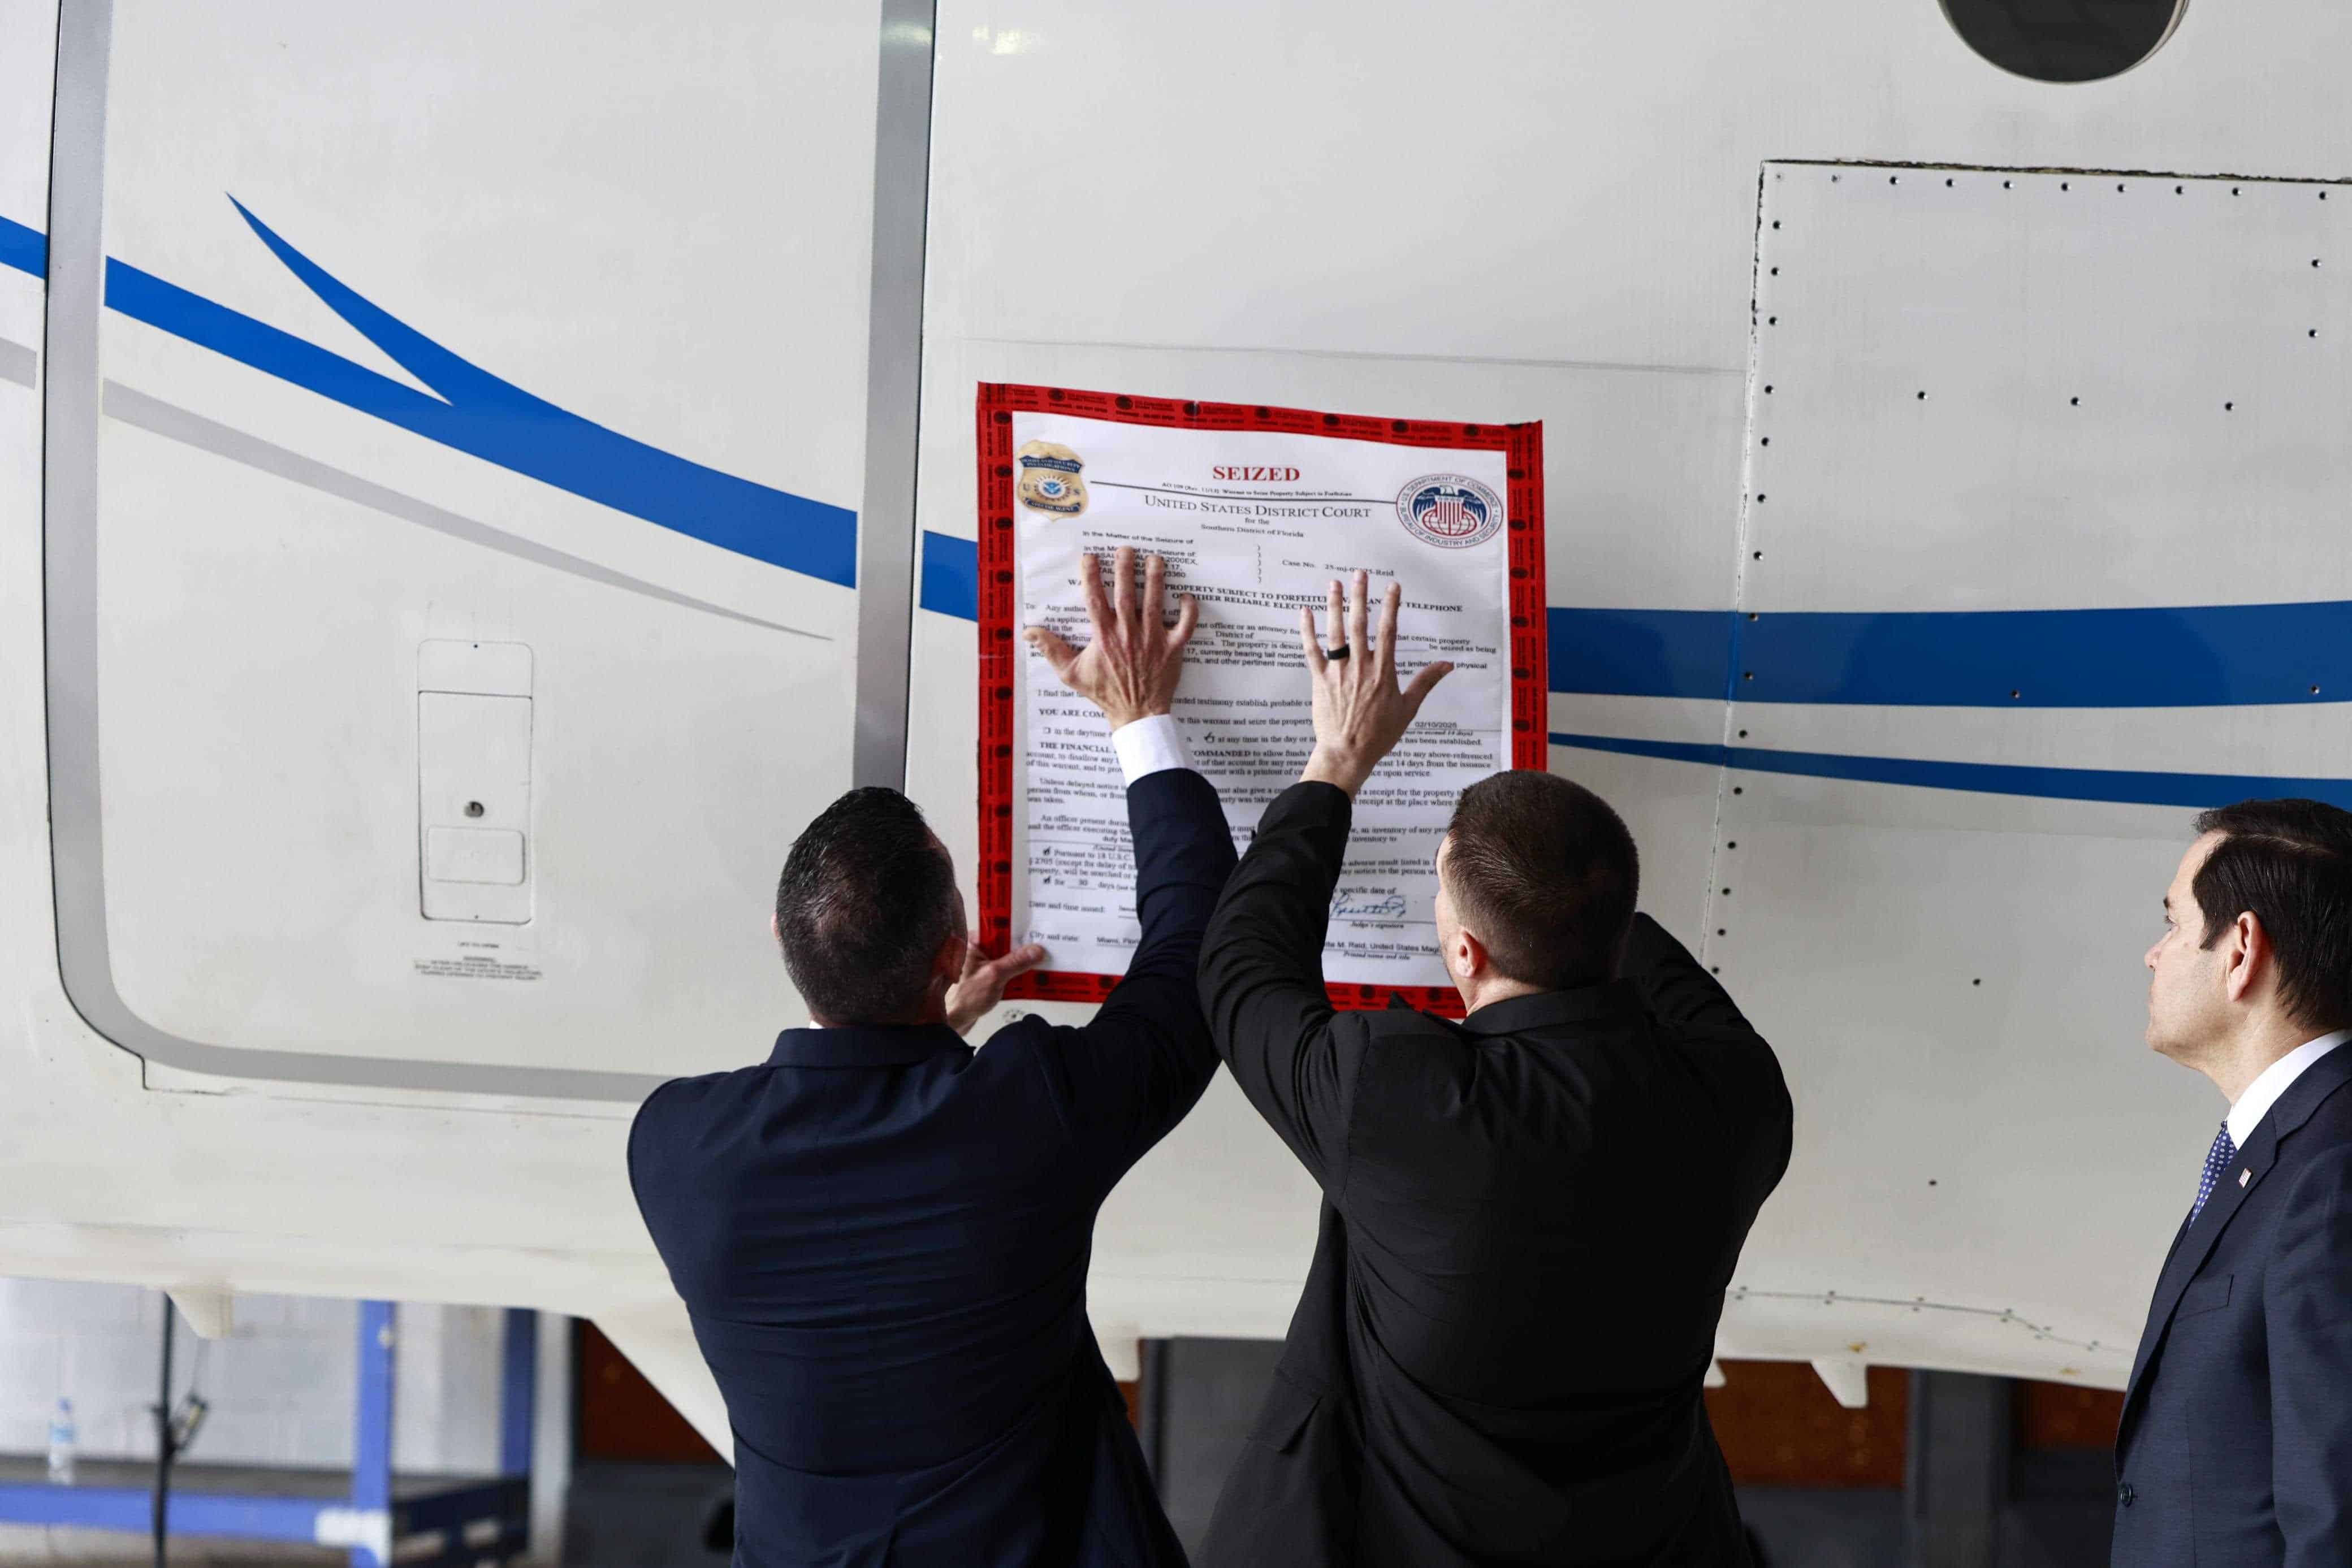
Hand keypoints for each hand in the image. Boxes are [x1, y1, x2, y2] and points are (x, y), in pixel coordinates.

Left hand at [944, 940, 1045, 1035]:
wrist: (951, 1022)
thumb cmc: (964, 998)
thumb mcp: (995, 976)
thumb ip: (1016, 962)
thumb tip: (1037, 950)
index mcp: (973, 943)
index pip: (999, 929)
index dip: (1019, 930)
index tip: (1038, 931)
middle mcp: (976, 951)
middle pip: (1005, 944)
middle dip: (1024, 948)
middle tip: (1046, 948)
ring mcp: (980, 965)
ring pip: (1006, 959)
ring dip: (1022, 963)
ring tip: (1044, 963)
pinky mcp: (984, 978)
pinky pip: (1004, 972)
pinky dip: (1016, 975)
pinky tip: (1031, 979)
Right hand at [1024, 547, 1198, 728]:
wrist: (1136, 715)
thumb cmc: (1104, 693)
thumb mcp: (1071, 674)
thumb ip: (1051, 650)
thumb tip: (1028, 632)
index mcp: (1103, 637)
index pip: (1094, 600)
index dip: (1091, 576)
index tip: (1089, 557)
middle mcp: (1128, 634)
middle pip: (1125, 594)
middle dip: (1125, 568)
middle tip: (1126, 549)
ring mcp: (1152, 640)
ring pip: (1154, 603)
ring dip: (1155, 579)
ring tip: (1155, 559)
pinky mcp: (1173, 648)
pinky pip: (1185, 625)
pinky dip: (1188, 610)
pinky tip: (1185, 595)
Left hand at [1297, 571, 1453, 796]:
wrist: (1347, 754)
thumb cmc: (1379, 734)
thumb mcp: (1408, 708)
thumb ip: (1426, 682)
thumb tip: (1448, 665)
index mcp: (1383, 672)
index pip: (1389, 631)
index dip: (1391, 606)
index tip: (1392, 586)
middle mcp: (1361, 667)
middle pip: (1360, 624)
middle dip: (1360, 596)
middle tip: (1360, 573)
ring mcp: (1338, 673)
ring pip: (1335, 632)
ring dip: (1334, 605)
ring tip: (1334, 583)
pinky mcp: (1319, 680)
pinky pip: (1311, 651)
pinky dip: (1307, 630)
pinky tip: (1305, 611)